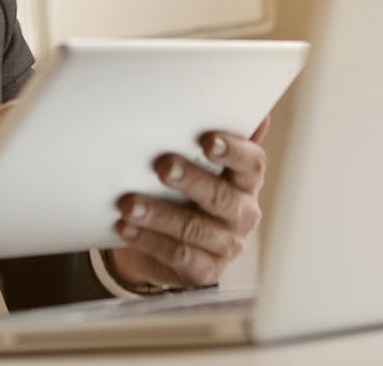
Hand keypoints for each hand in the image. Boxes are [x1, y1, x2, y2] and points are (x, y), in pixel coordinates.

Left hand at [106, 115, 269, 290]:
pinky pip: (178, 256)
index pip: (252, 164)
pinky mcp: (205, 271)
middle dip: (190, 180)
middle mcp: (243, 214)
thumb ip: (218, 139)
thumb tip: (256, 112)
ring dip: (159, 214)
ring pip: (194, 229)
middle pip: (221, 197)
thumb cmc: (185, 190)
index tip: (208, 141)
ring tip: (129, 202)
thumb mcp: (199, 163)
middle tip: (162, 165)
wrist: (168, 240)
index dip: (233, 152)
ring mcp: (226, 245)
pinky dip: (149, 241)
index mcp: (245, 181)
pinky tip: (126, 227)